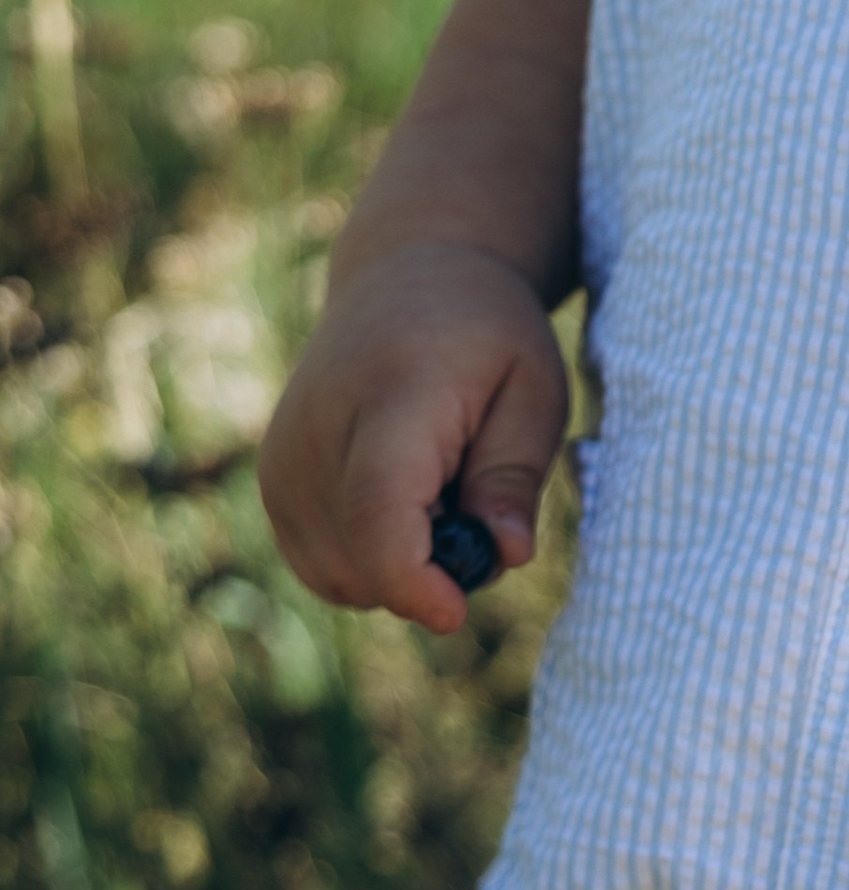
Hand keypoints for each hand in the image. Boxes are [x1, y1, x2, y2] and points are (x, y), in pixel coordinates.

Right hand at [259, 239, 567, 636]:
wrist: (405, 277)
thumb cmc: (486, 334)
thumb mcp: (535, 387)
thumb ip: (516, 474)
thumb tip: (504, 557)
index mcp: (391, 395)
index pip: (377, 509)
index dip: (412, 580)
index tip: (457, 612)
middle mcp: (317, 429)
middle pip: (358, 560)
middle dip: (428, 574)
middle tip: (478, 508)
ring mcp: (282, 457)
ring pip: (337, 576)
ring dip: (398, 569)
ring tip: (440, 493)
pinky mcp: (273, 479)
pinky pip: (320, 565)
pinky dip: (368, 559)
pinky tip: (403, 503)